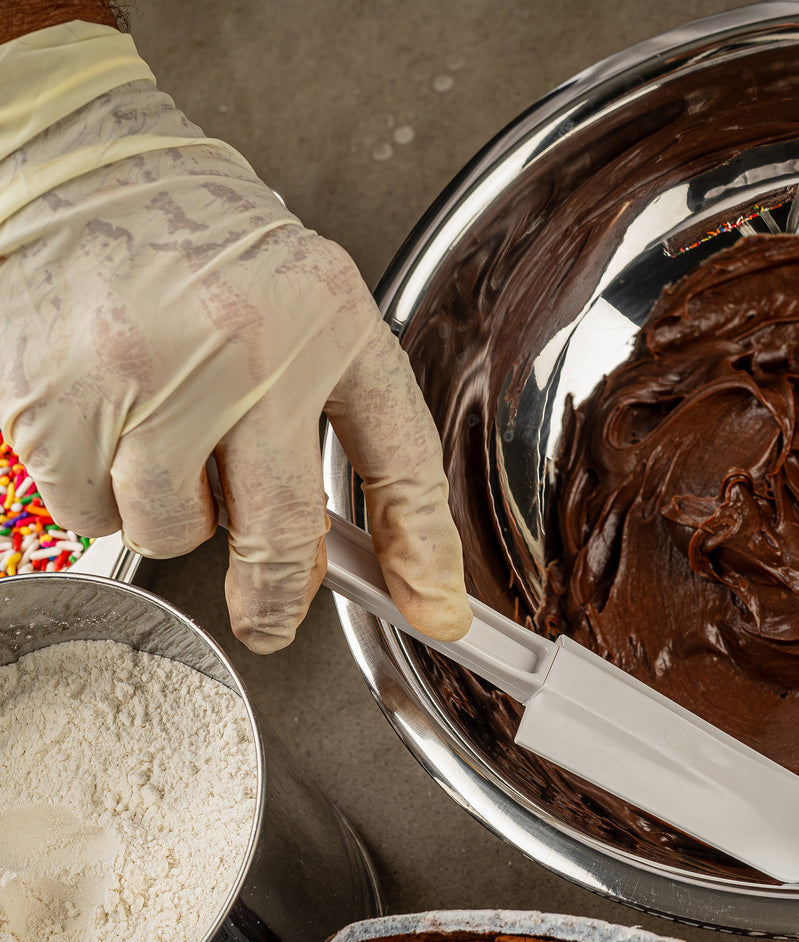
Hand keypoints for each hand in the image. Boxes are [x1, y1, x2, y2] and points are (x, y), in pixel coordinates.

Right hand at [0, 22, 471, 651]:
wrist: (78, 162)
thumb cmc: (196, 240)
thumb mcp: (301, 301)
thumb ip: (329, 414)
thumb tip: (339, 550)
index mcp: (332, 318)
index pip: (403, 461)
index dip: (425, 551)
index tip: (435, 607)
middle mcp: (252, 346)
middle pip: (285, 532)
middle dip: (280, 598)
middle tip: (271, 620)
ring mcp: (153, 375)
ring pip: (175, 532)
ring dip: (172, 518)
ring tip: (158, 444)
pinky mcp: (62, 399)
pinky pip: (90, 513)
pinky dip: (98, 496)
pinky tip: (104, 430)